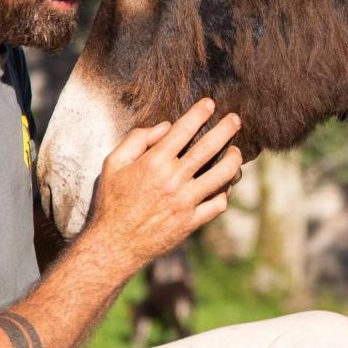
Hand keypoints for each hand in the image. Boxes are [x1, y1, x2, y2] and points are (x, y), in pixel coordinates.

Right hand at [85, 99, 241, 267]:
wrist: (115, 243)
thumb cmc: (112, 201)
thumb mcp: (113, 164)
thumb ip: (137, 140)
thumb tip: (166, 126)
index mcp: (154, 162)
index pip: (183, 130)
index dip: (199, 113)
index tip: (210, 103)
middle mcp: (173, 179)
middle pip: (209, 147)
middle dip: (226, 129)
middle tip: (236, 119)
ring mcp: (185, 201)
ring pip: (222, 175)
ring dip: (233, 159)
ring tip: (236, 151)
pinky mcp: (192, 221)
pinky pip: (219, 203)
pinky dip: (225, 192)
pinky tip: (224, 185)